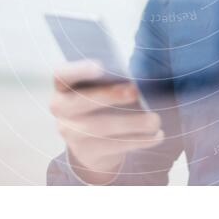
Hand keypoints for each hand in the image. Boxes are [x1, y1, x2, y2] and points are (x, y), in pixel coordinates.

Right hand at [50, 60, 163, 183]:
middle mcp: (61, 109)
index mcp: (63, 87)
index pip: (62, 75)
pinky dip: (140, 140)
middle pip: (82, 102)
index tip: (101, 66)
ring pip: (101, 128)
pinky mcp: (87, 153)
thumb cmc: (101, 105)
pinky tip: (157, 135)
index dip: (79, 70)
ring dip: (132, 123)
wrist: (91, 144)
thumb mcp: (99, 90)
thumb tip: (135, 81)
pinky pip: (115, 146)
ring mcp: (71, 134)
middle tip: (135, 90)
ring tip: (155, 120)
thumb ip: (110, 82)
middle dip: (110, 96)